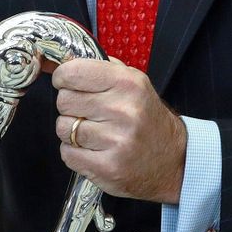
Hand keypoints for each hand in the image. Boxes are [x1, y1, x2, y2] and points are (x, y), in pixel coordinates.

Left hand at [52, 57, 186, 202]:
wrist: (174, 159)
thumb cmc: (147, 118)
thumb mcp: (132, 82)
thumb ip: (98, 68)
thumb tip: (57, 63)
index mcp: (128, 83)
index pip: (73, 72)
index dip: (63, 77)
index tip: (67, 83)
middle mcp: (123, 110)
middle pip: (64, 101)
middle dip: (70, 107)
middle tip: (88, 112)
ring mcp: (116, 141)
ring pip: (63, 128)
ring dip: (72, 131)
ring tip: (94, 133)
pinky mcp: (108, 167)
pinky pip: (68, 153)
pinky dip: (75, 152)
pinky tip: (94, 150)